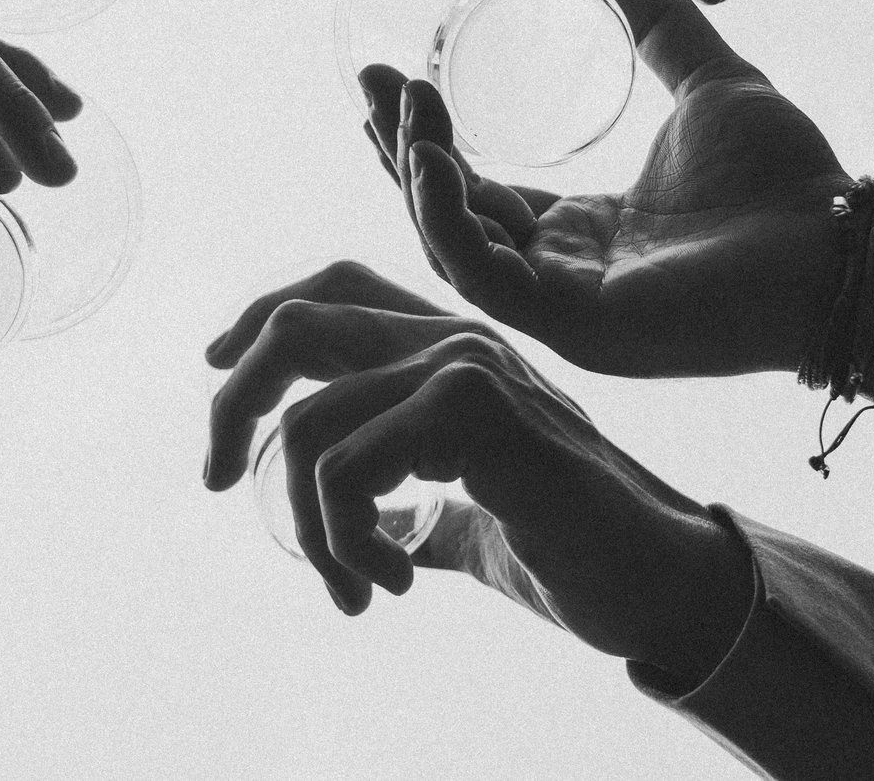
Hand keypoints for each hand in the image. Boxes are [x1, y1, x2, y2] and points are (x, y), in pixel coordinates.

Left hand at [203, 261, 751, 680]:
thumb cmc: (577, 553)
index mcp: (455, 350)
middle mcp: (458, 339)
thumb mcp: (475, 519)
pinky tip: (391, 580)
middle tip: (215, 483)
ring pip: (307, 421)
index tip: (215, 373)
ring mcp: (467, 367)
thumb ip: (426, 507)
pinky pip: (342, 468)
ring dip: (308, 526)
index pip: (334, 288)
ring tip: (356, 584)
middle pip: (297, 324)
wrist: (659, 581)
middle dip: (233, 404)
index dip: (260, 317)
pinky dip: (341, 538)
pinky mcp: (475, 411)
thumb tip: (387, 535)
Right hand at [357, 0, 850, 377]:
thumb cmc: (789, 178)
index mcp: (584, 236)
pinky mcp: (581, 328)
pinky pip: (486, 278)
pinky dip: (449, 215)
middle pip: (447, 219)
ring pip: (453, 248)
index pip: (477, 190)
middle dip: (397, 150)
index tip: (391, 72)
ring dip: (416, 173)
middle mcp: (562, 279)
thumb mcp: (707, 76)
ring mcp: (567, 311)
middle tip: (367, 78)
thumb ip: (654, 19)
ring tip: (401, 101)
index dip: (426, 136)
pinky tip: (436, 155)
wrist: (846, 242)